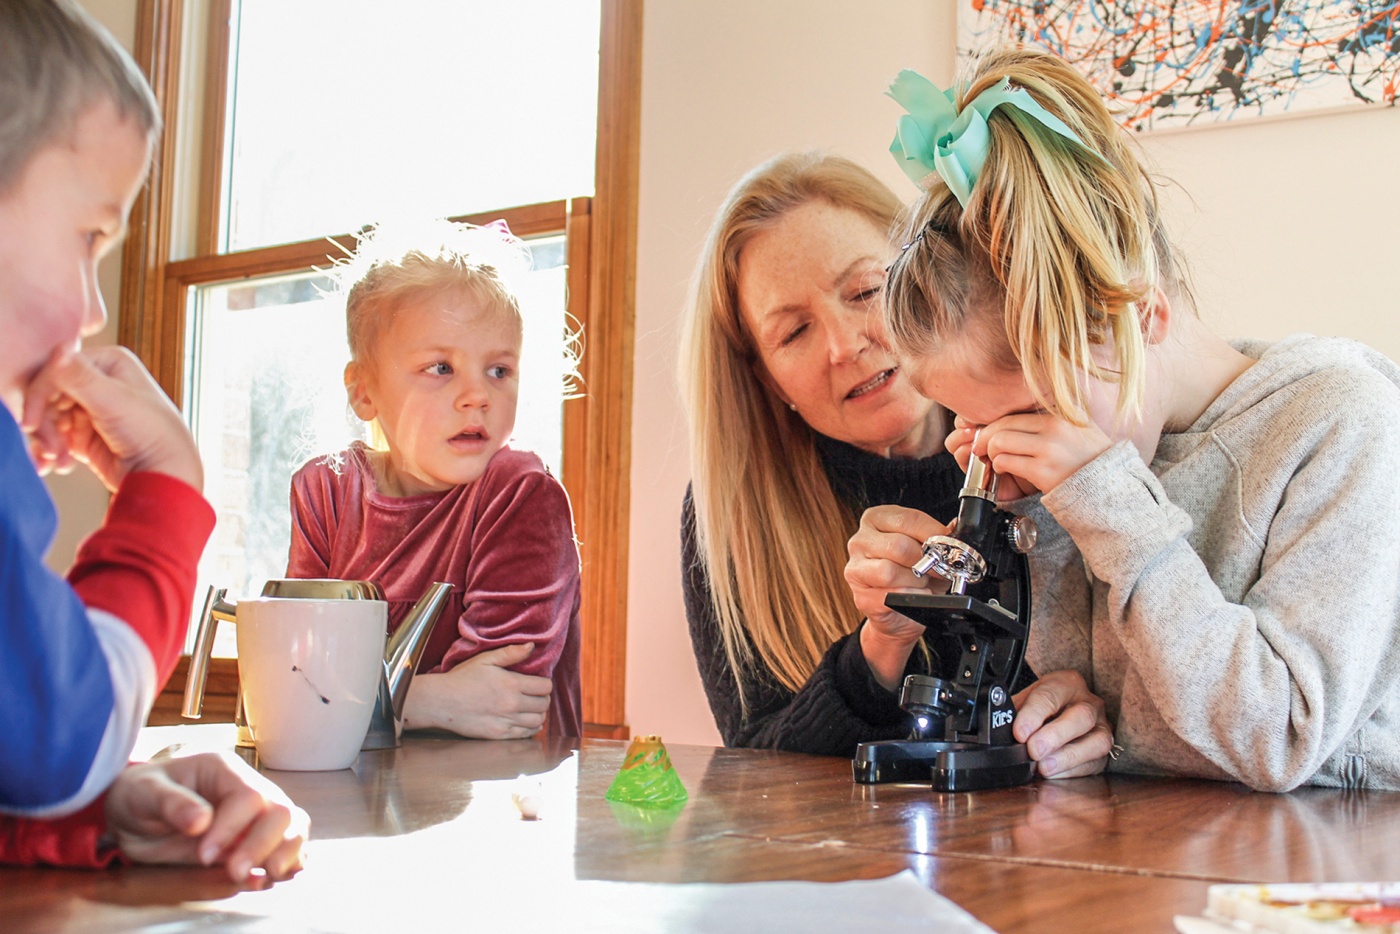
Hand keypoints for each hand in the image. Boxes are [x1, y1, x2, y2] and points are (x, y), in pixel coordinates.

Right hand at [21, 346, 202, 491]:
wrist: (163, 474)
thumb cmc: (152, 434)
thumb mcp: (114, 400)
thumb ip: (80, 377)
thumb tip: (58, 349)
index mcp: (109, 362)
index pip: (57, 369)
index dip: (39, 394)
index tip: (31, 422)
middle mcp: (98, 382)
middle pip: (48, 395)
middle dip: (44, 423)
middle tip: (50, 448)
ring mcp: (89, 408)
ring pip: (47, 418)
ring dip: (48, 441)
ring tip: (58, 460)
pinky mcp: (83, 434)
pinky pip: (53, 437)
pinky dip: (50, 451)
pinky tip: (56, 465)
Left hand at [105, 754, 307, 881]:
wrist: (136, 816)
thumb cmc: (140, 796)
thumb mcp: (144, 793)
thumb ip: (171, 803)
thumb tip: (201, 821)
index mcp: (224, 770)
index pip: (248, 797)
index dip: (232, 828)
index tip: (204, 854)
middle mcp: (248, 789)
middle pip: (281, 811)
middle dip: (263, 845)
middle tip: (235, 872)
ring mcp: (255, 815)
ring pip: (293, 827)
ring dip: (286, 852)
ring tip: (268, 875)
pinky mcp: (254, 839)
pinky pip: (285, 846)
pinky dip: (289, 861)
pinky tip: (276, 875)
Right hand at [403, 643, 552, 739]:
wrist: (441, 702)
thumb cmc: (461, 678)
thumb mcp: (485, 659)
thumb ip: (510, 653)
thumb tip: (531, 646)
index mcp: (512, 684)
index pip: (545, 687)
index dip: (545, 683)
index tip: (539, 682)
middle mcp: (512, 705)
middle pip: (544, 704)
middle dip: (543, 698)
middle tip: (536, 695)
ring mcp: (506, 721)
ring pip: (538, 721)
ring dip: (538, 714)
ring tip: (531, 707)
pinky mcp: (499, 735)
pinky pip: (525, 734)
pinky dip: (530, 728)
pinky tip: (525, 721)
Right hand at [846, 505, 949, 688]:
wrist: (900, 614)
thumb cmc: (912, 577)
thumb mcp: (929, 551)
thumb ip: (941, 536)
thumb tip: (957, 527)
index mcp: (876, 519)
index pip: (908, 519)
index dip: (934, 534)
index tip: (949, 546)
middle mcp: (861, 541)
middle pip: (898, 546)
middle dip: (925, 561)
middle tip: (937, 570)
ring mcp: (856, 569)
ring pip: (889, 571)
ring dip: (914, 581)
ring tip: (922, 584)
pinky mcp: (860, 596)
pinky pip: (887, 595)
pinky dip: (908, 597)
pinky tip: (913, 596)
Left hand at [951, 411, 1111, 497]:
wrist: (1110, 489)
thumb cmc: (1092, 460)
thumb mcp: (1080, 427)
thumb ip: (1055, 416)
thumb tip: (1022, 412)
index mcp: (1060, 414)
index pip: (1014, 412)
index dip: (994, 423)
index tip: (987, 433)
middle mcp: (1055, 427)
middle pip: (1002, 424)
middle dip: (985, 438)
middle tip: (982, 448)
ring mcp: (1049, 449)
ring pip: (999, 441)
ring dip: (991, 453)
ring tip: (997, 460)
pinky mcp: (1044, 470)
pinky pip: (1005, 461)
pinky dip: (999, 466)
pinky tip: (1005, 470)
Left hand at [1011, 669, 1114, 778]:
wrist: (1059, 715)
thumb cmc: (1039, 709)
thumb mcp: (1023, 703)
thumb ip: (1013, 716)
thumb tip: (1000, 734)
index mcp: (1065, 683)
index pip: (1050, 695)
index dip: (1034, 715)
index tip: (1019, 733)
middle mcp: (1089, 703)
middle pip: (1081, 716)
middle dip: (1055, 736)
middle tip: (1034, 750)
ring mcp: (1102, 727)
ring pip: (1097, 741)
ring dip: (1068, 757)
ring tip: (1045, 767)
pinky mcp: (1105, 752)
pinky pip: (1095, 763)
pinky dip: (1073, 771)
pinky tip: (1055, 773)